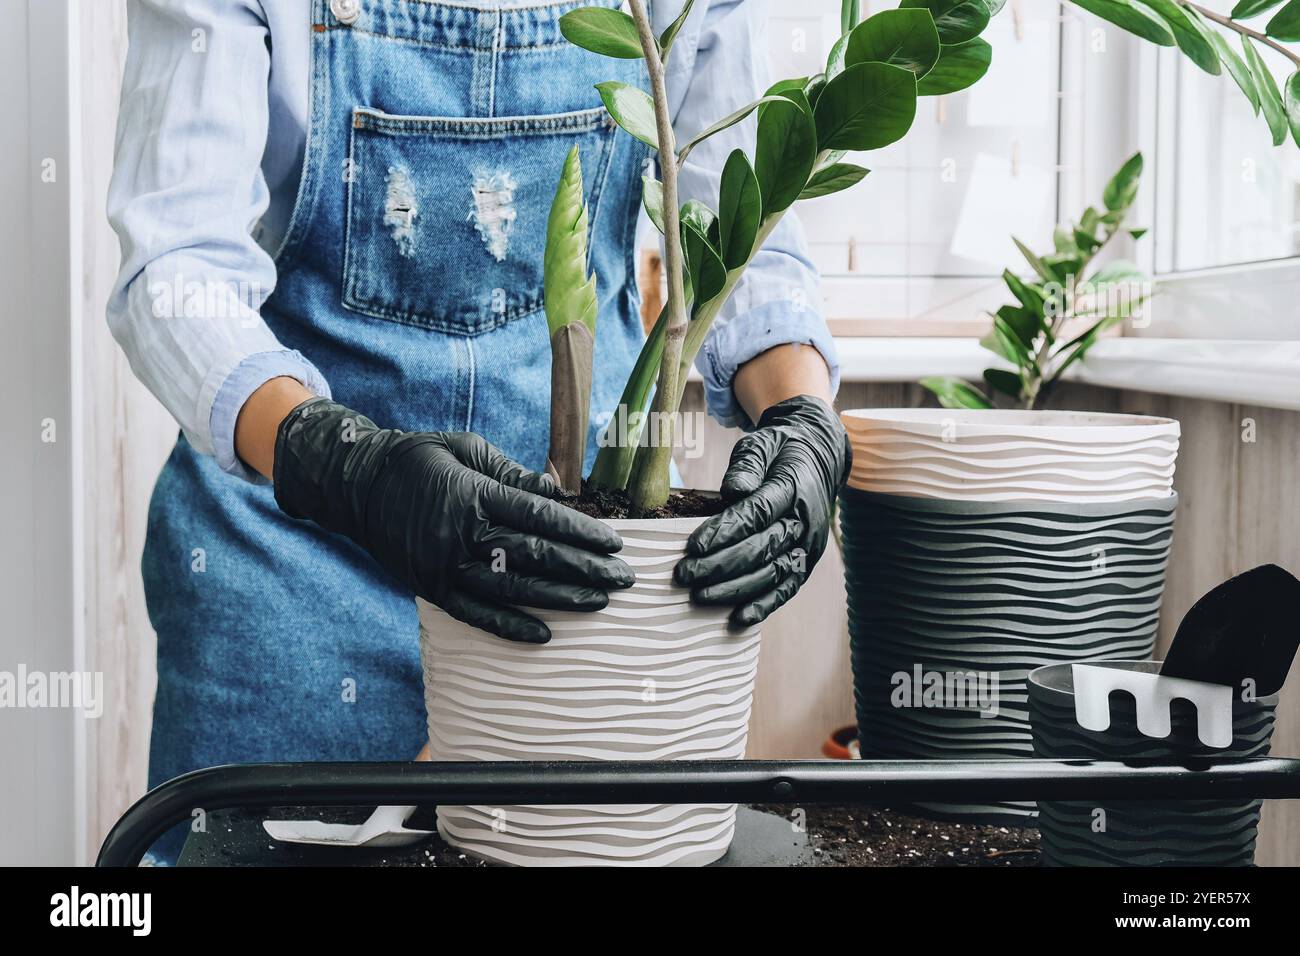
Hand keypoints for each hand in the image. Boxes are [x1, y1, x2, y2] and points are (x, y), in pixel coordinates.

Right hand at [273, 398, 634, 643]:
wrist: (356, 485)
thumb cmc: (419, 459)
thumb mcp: (465, 449)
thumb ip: (512, 472)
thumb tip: (558, 493)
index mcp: (475, 493)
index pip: (540, 517)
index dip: (580, 532)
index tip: (614, 543)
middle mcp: (461, 533)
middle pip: (535, 555)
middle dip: (584, 568)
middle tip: (622, 578)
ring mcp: (444, 565)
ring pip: (512, 588)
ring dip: (560, 598)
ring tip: (598, 602)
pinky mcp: (430, 588)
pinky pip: (475, 613)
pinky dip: (510, 626)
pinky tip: (545, 634)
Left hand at [674, 395, 849, 626]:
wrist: (820, 459)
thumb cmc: (779, 451)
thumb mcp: (762, 443)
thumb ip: (747, 465)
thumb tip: (732, 491)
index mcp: (792, 487)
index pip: (756, 514)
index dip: (724, 532)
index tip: (692, 547)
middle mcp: (804, 520)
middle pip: (761, 548)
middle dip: (720, 565)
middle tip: (684, 575)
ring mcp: (809, 544)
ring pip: (772, 573)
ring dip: (735, 589)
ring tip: (700, 596)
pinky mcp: (808, 560)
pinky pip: (788, 587)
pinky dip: (765, 605)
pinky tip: (738, 617)